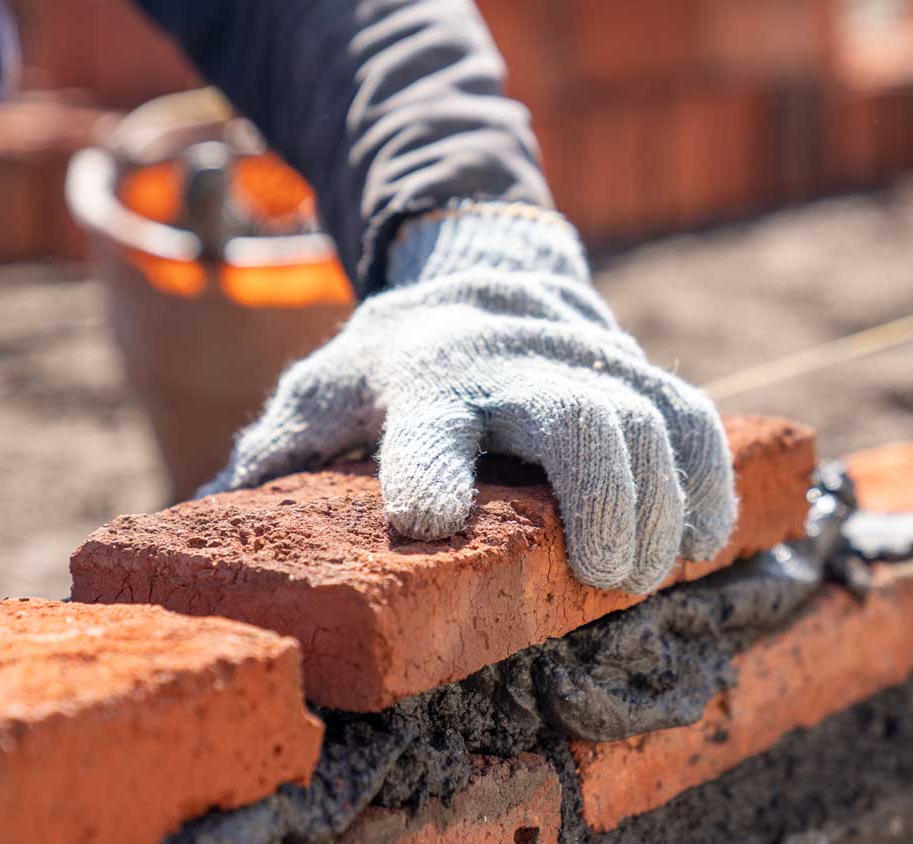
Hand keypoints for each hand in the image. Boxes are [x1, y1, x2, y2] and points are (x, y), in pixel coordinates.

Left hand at [200, 202, 735, 593]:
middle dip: (602, 501)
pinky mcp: (637, 368)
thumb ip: (272, 457)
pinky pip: (694, 420)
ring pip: (649, 424)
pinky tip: (704, 539)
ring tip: (642, 574)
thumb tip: (203, 540)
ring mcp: (585, 356)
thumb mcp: (320, 391)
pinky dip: (710, 481)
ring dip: (662, 509)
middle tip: (604, 577)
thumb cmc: (391, 362)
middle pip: (577, 418)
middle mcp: (509, 357)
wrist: (480, 272)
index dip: (430, 466)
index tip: (425, 524)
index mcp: (418, 372)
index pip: (426, 420)